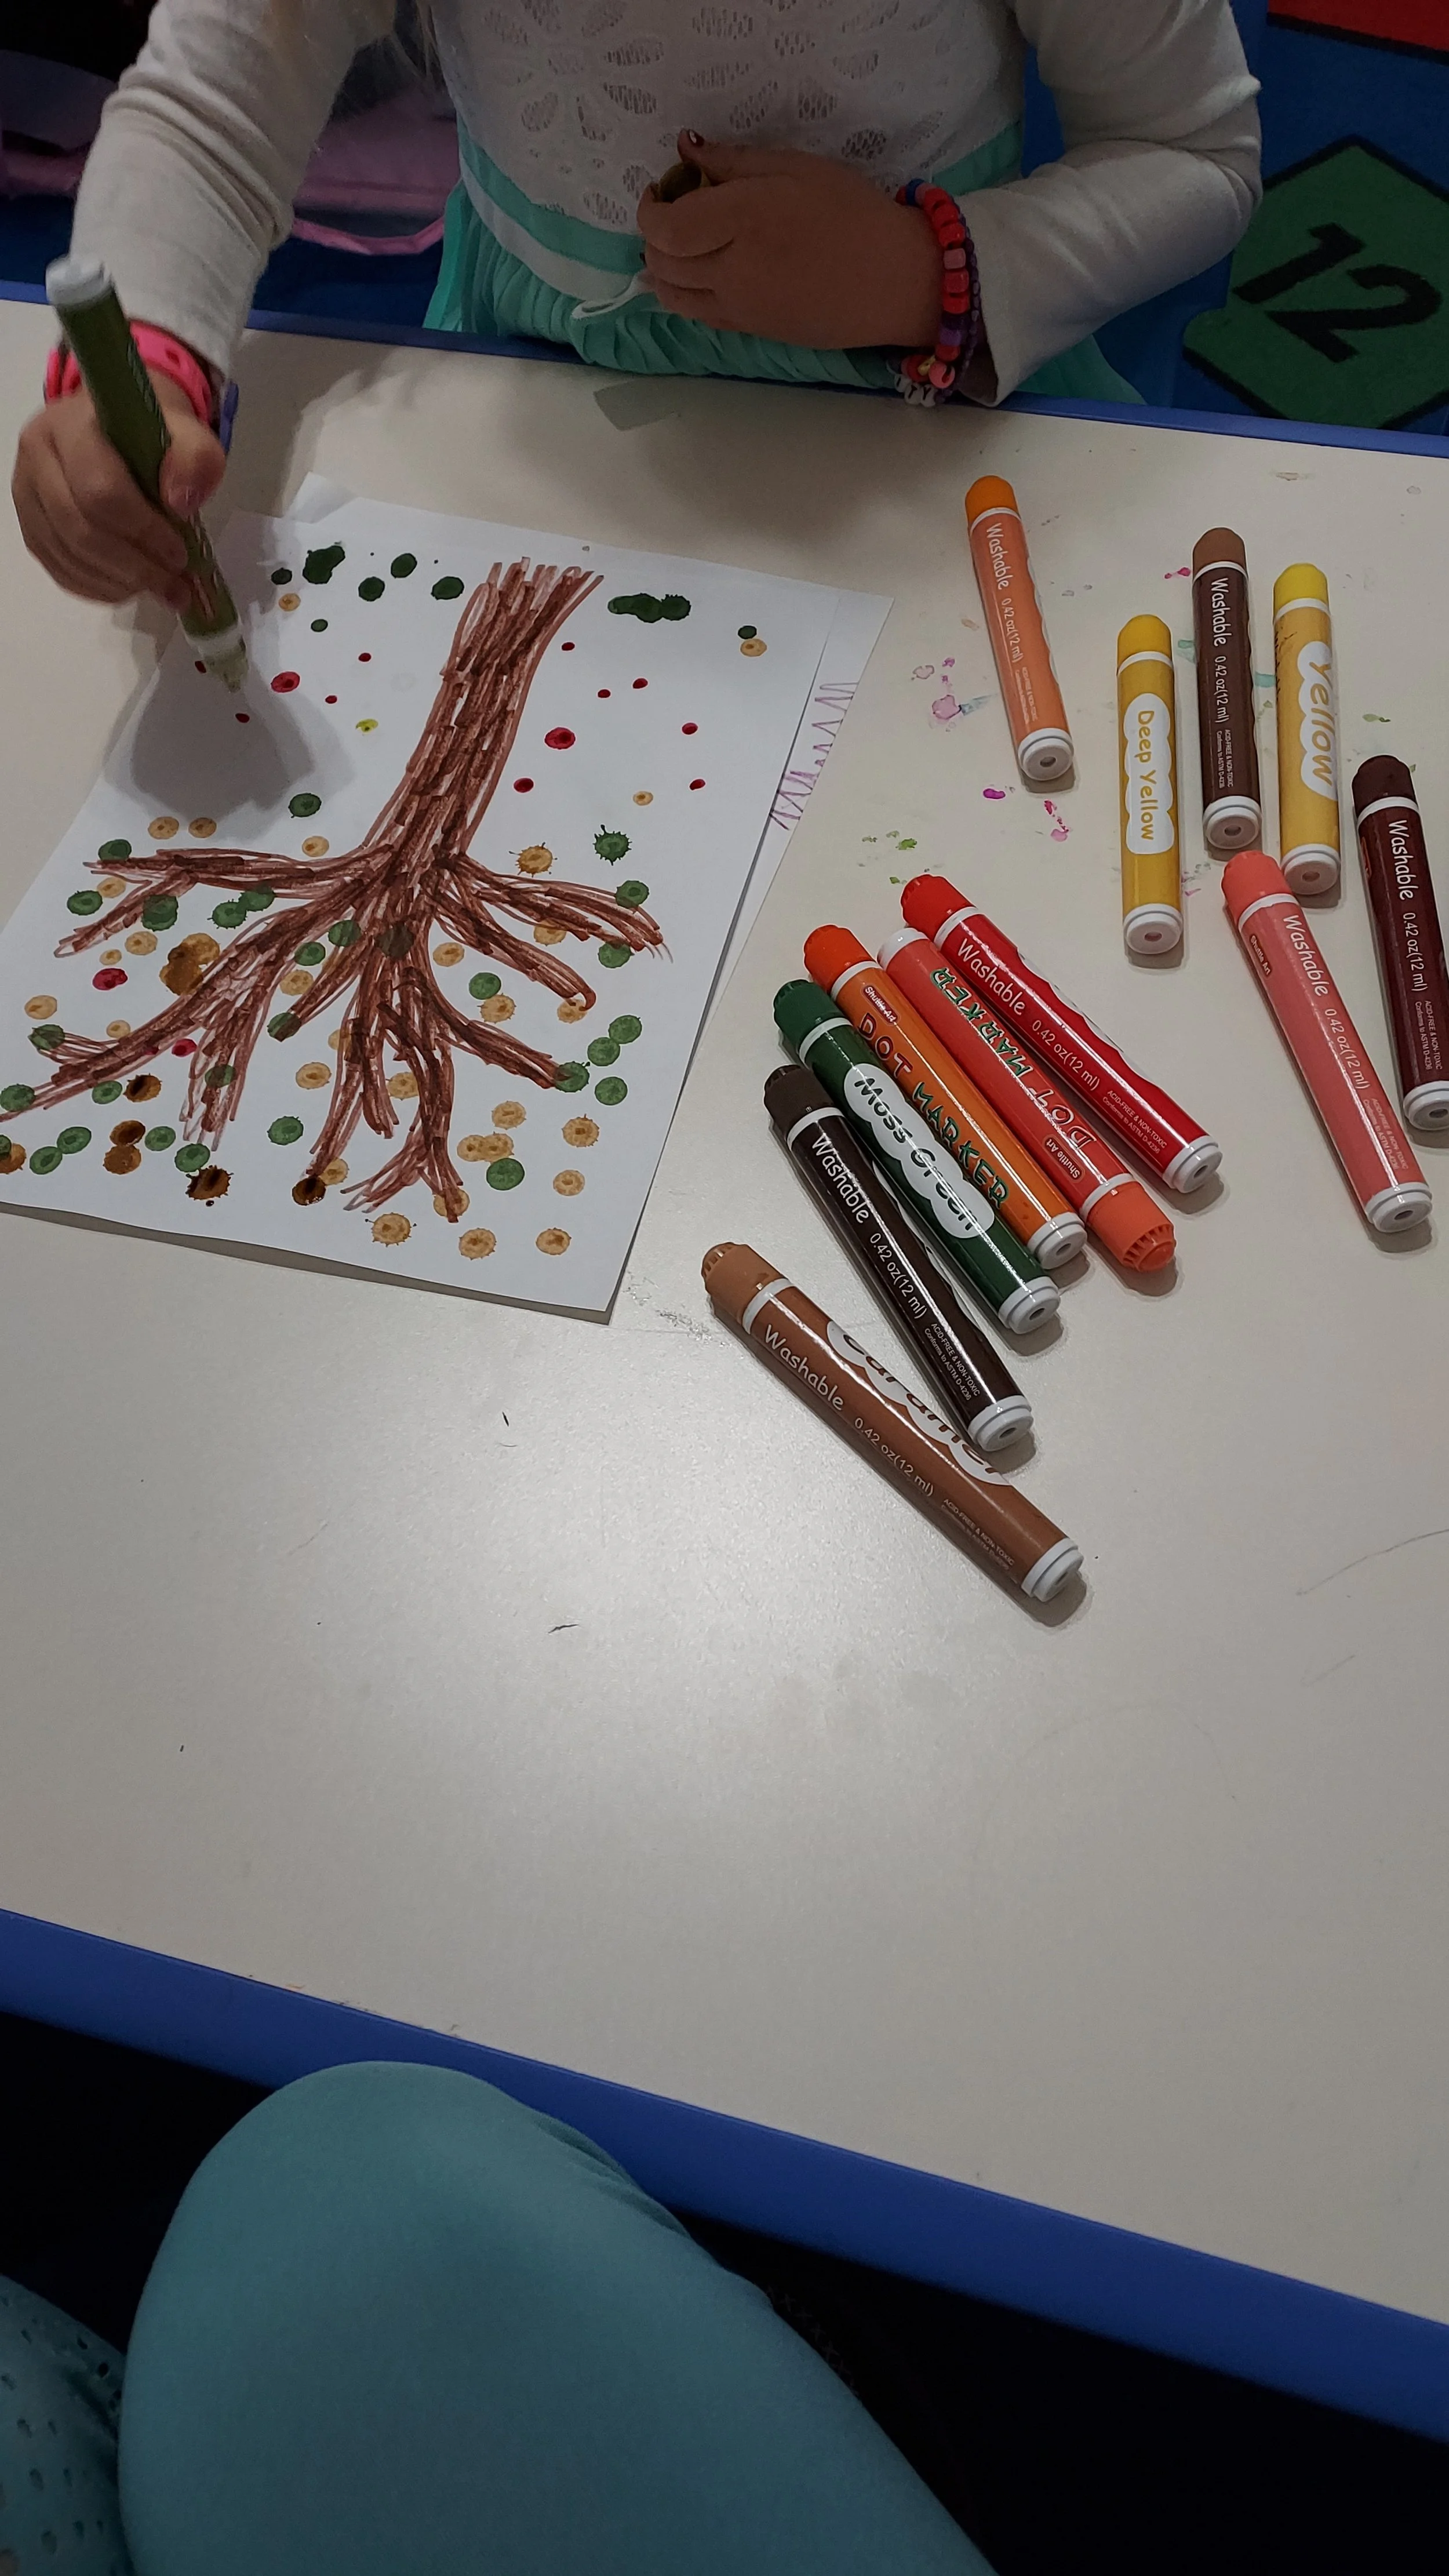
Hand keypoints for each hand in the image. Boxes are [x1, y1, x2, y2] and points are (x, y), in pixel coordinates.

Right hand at [12, 359, 225, 611]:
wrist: (118, 428)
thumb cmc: (151, 433)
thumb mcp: (185, 431)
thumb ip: (193, 457)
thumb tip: (180, 502)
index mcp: (70, 426)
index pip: (100, 491)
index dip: (144, 531)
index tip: (181, 554)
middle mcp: (37, 458)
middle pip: (80, 530)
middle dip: (135, 567)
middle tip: (176, 586)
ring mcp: (26, 494)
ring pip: (68, 556)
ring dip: (120, 583)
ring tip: (161, 589)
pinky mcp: (31, 526)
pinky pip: (60, 570)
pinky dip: (100, 588)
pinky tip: (131, 588)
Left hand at [637, 132, 941, 350]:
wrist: (895, 281)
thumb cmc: (853, 214)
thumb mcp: (797, 167)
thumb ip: (735, 161)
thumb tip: (686, 150)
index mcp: (741, 219)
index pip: (664, 227)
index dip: (650, 209)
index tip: (661, 189)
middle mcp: (731, 269)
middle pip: (660, 261)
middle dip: (653, 236)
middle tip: (673, 211)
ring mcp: (738, 307)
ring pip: (671, 295)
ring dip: (662, 269)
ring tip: (681, 246)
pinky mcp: (750, 330)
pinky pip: (697, 315)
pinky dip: (684, 294)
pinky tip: (700, 274)